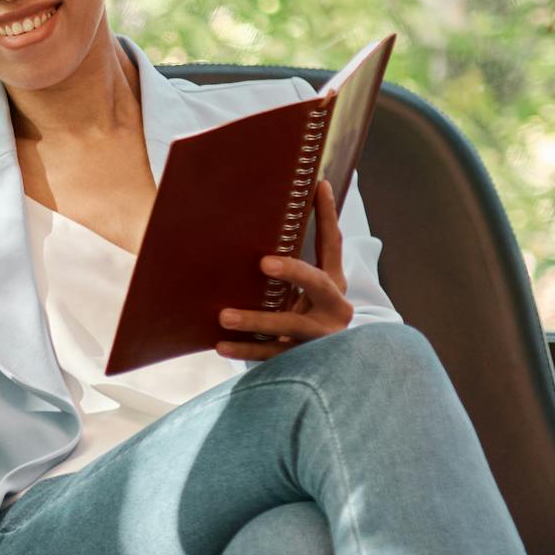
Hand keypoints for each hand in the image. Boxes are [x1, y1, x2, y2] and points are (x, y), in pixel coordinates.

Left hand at [218, 180, 354, 359]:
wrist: (327, 368)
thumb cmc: (302, 319)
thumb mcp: (302, 294)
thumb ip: (286, 273)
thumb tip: (242, 233)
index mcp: (334, 284)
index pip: (332, 244)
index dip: (328, 215)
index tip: (319, 185)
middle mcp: (335, 307)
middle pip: (317, 283)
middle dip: (292, 271)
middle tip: (263, 262)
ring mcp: (322, 335)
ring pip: (289, 324)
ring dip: (255, 320)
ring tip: (224, 315)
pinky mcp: (305, 359)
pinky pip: (272, 354)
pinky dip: (245, 349)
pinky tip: (219, 345)